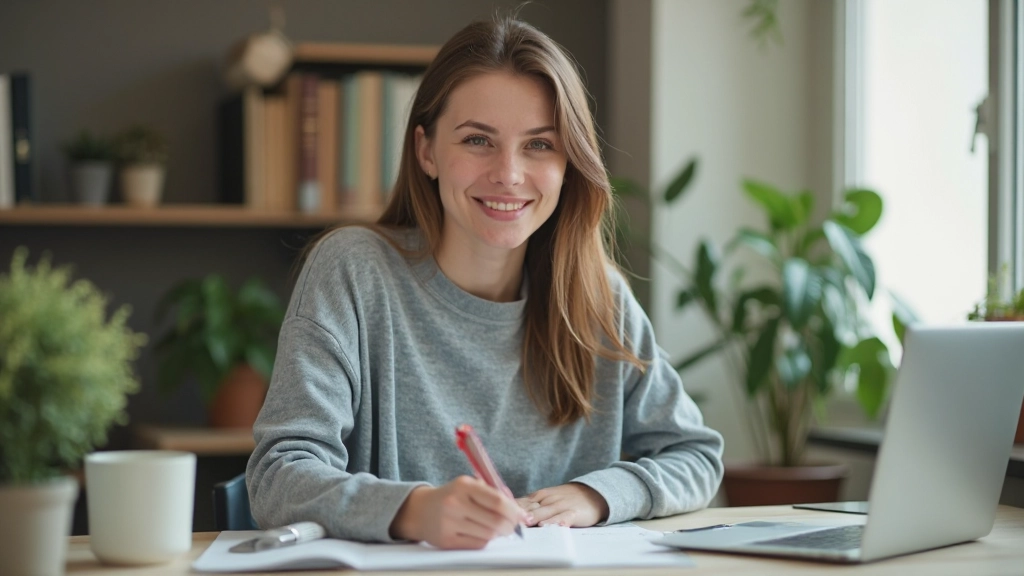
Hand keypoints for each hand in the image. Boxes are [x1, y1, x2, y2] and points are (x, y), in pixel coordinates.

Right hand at [390, 476, 528, 548]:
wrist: (420, 510)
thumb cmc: (452, 496)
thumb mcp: (469, 486)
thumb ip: (493, 493)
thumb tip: (519, 511)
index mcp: (463, 485)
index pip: (497, 501)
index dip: (514, 511)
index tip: (521, 516)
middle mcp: (455, 503)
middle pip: (496, 521)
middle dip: (510, 526)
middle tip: (513, 526)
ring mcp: (449, 523)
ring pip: (488, 535)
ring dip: (498, 534)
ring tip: (497, 529)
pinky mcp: (446, 540)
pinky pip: (477, 544)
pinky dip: (485, 540)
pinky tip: (482, 533)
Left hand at [516, 483, 608, 527]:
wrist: (592, 493)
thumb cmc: (564, 499)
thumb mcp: (545, 499)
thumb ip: (529, 505)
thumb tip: (507, 512)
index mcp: (538, 496)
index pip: (520, 502)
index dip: (510, 509)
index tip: (498, 514)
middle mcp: (547, 499)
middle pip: (530, 507)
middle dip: (519, 514)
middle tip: (508, 521)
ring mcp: (560, 505)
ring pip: (546, 511)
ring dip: (536, 516)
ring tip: (528, 522)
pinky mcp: (574, 512)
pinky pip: (565, 517)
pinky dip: (560, 521)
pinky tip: (555, 526)